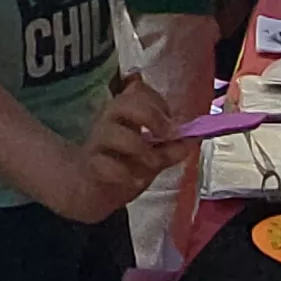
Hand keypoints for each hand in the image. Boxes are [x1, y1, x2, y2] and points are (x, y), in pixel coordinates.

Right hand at [50, 74, 179, 220]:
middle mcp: (108, 121)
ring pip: (113, 133)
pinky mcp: (90, 166)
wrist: (91, 190)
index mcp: (124, 113)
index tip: (172, 124)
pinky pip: (103, 164)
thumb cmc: (123, 165)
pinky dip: (122, 174)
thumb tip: (190, 141)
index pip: (137, 90)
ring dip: (140, 149)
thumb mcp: (152, 156)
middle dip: (150, 116)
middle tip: (167, 135)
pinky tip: (134, 182)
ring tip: (153, 165)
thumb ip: (170, 149)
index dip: (158, 103)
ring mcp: (96, 143)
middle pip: (123, 103)